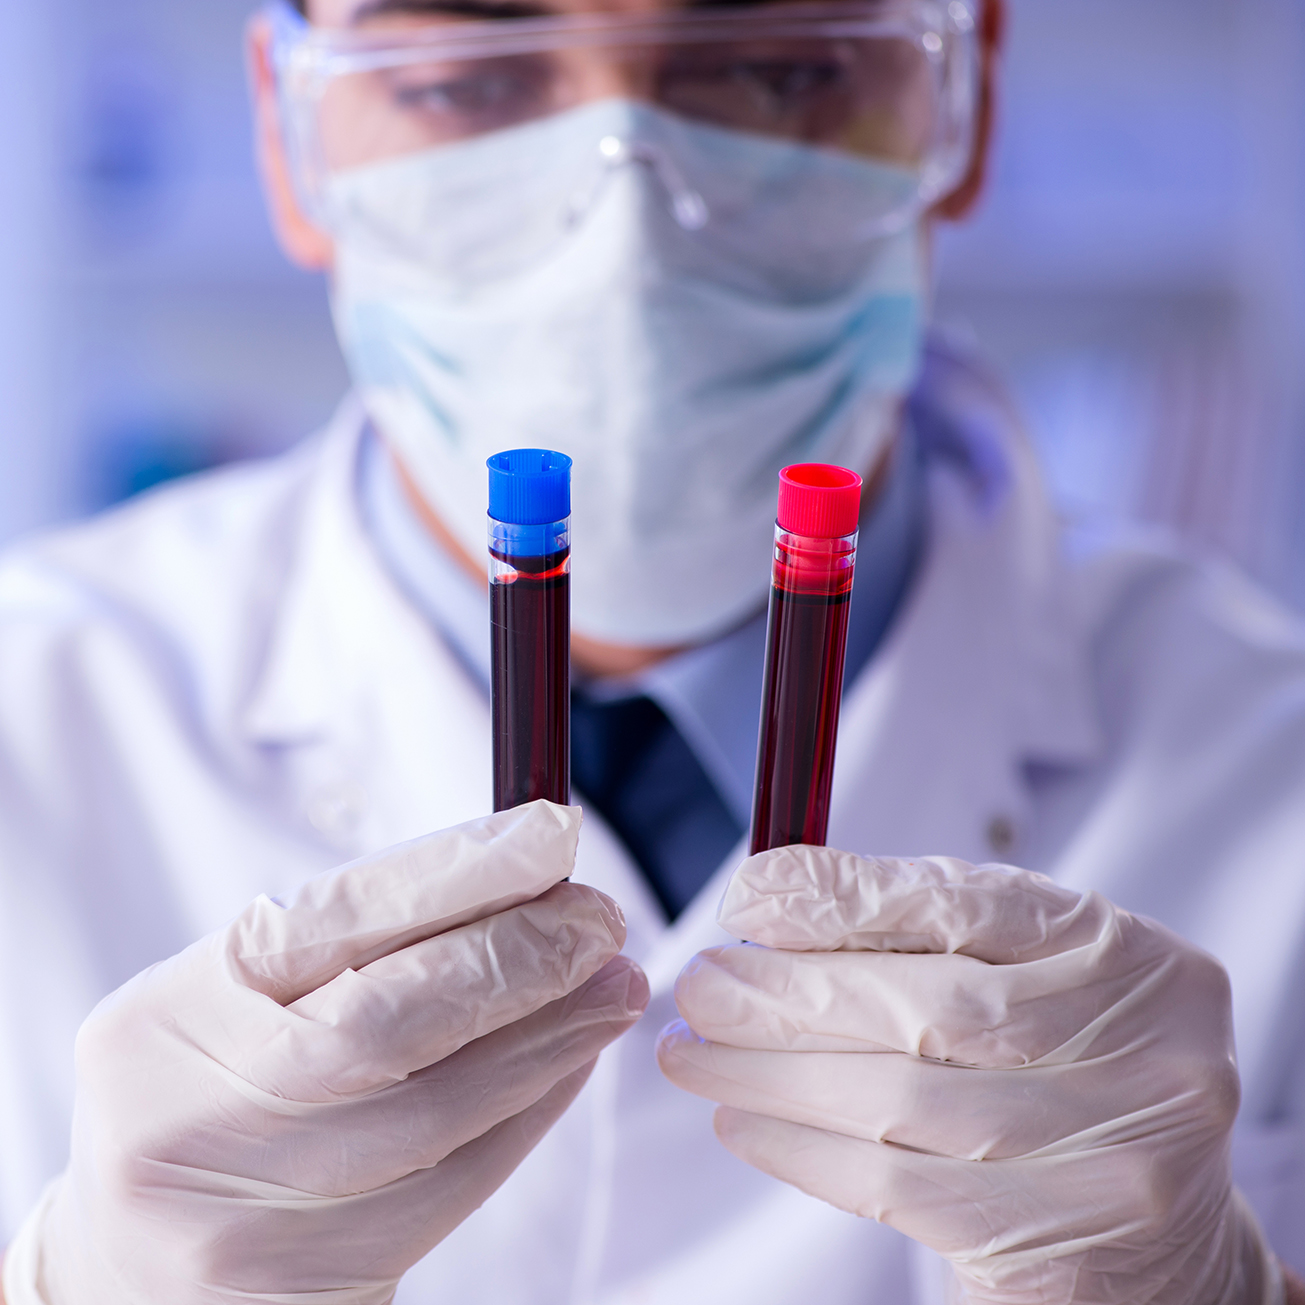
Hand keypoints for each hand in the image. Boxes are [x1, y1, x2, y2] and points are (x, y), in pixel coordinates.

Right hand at [3, 801, 647, 1304]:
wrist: (131, 1267)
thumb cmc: (207, 1093)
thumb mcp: (240, 999)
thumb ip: (354, 941)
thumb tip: (515, 878)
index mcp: (168, 1015)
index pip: (333, 924)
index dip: (455, 874)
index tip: (549, 836)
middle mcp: (190, 1120)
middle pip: (389, 1027)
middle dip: (517, 960)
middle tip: (601, 919)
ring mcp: (244, 1221)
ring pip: (438, 1117)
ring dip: (548, 1040)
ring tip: (614, 986)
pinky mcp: (311, 1291)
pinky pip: (452, 1190)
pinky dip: (527, 1112)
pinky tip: (569, 1060)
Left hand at [658, 846, 1282, 1303]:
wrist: (1154, 1238)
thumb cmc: (1064, 1073)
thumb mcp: (1022, 976)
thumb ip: (917, 927)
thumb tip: (770, 897)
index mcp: (1134, 961)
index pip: (972, 907)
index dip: (846, 898)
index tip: (749, 899)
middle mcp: (1144, 1058)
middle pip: (928, 1010)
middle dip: (787, 992)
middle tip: (700, 985)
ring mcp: (1111, 1164)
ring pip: (896, 1103)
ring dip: (769, 1073)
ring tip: (692, 1053)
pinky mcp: (1055, 1254)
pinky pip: (893, 1188)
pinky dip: (799, 1148)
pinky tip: (741, 1120)